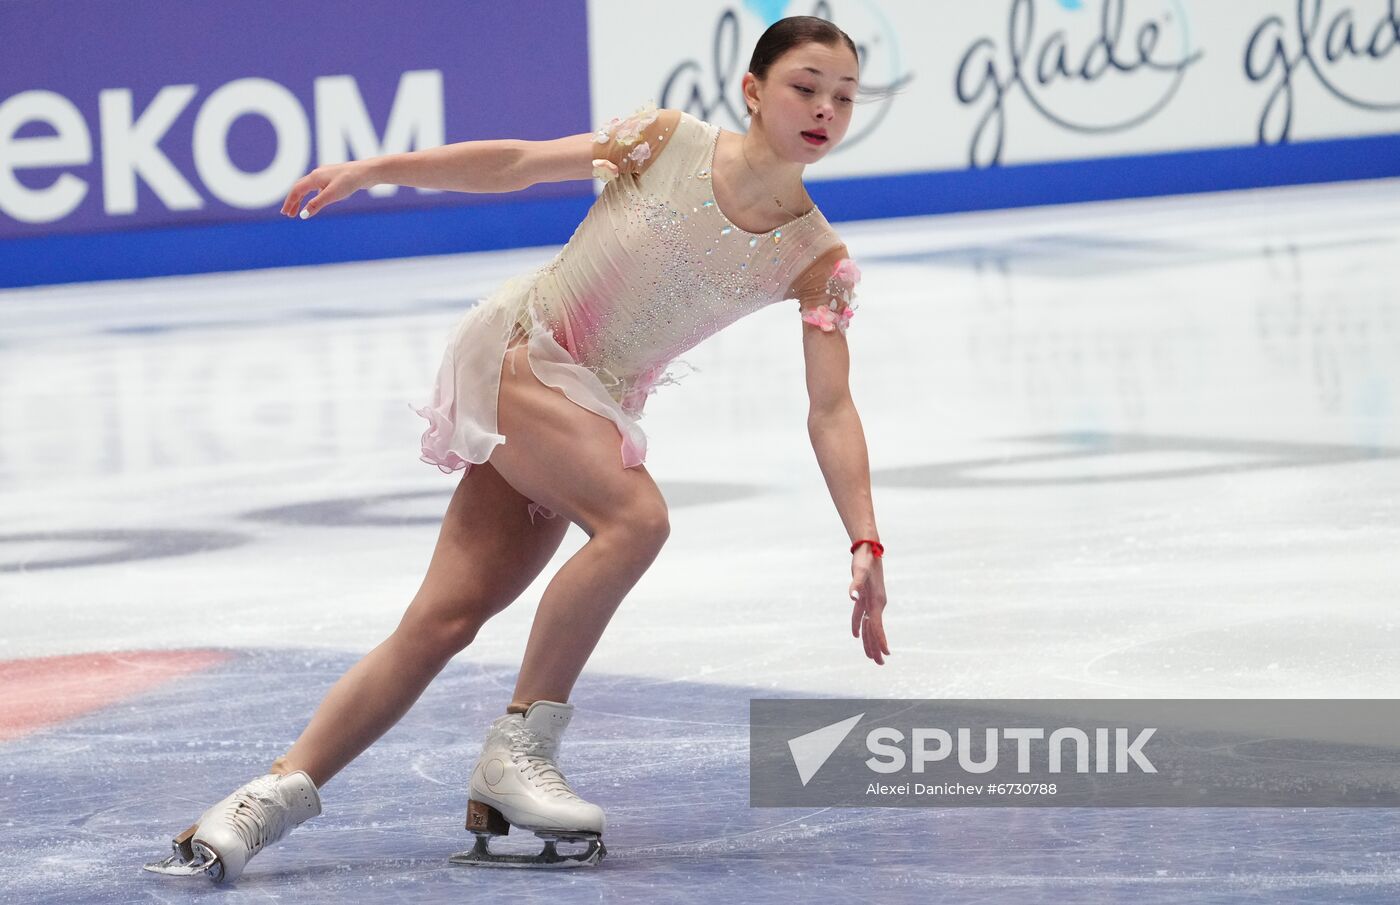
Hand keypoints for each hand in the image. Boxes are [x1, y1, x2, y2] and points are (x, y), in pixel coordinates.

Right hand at [280, 160, 373, 218]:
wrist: (368, 172)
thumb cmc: (350, 181)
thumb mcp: (332, 195)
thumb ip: (317, 204)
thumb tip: (303, 215)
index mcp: (314, 177)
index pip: (296, 190)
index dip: (289, 202)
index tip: (285, 213)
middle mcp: (318, 174)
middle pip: (300, 188)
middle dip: (293, 201)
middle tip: (289, 214)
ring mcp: (327, 175)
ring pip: (310, 187)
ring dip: (303, 199)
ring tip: (300, 210)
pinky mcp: (335, 178)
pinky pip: (320, 187)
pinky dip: (315, 196)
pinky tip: (320, 201)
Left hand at [849, 547, 888, 664]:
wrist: (869, 548)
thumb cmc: (865, 560)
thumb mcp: (859, 571)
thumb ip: (856, 584)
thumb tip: (852, 597)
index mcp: (876, 601)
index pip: (877, 625)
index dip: (880, 640)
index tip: (885, 654)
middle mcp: (876, 604)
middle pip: (875, 630)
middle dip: (877, 647)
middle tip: (879, 664)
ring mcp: (871, 601)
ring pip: (869, 626)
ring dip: (869, 640)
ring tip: (871, 656)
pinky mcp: (865, 598)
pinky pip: (862, 617)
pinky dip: (859, 626)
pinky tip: (856, 635)